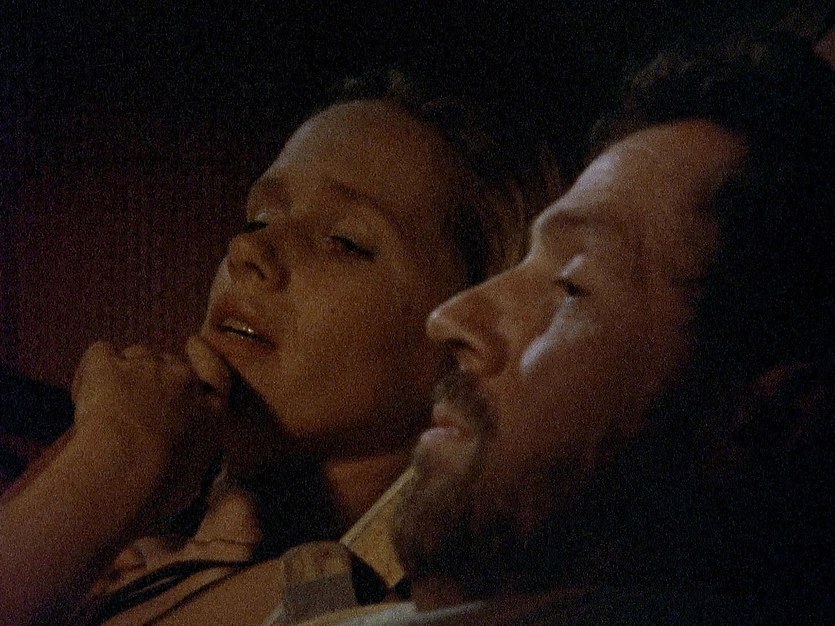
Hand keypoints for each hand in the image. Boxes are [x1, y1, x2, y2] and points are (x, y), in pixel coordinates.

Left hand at [70, 337, 230, 525]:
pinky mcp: (108, 366)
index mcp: (211, 412)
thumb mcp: (191, 481)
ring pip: (137, 355)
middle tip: (135, 404)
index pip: (216, 374)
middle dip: (155, 377)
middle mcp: (184, 382)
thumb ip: (191, 463)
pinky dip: (92, 369)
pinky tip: (87, 392)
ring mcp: (147, 368)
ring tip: (107, 403)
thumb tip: (183, 476)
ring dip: (125, 371)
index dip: (203, 357)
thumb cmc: (159, 489)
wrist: (123, 473)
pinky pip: (100, 354)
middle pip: (170, 362)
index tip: (193, 343)